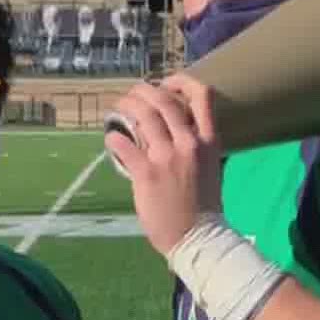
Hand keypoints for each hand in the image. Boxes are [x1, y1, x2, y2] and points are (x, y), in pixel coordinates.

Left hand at [104, 75, 223, 256]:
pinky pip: (124, 145)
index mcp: (208, 141)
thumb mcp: (209, 168)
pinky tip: (111, 138)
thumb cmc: (202, 208)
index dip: (181, 81)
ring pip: (143, 115)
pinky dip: (114, 137)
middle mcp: (189, 143)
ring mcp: (167, 157)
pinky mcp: (147, 173)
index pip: (202, 95)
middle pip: (164, 99)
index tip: (166, 84)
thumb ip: (194, 146)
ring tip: (117, 108)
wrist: (198, 238)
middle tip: (132, 95)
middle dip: (143, 91)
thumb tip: (170, 132)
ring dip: (126, 106)